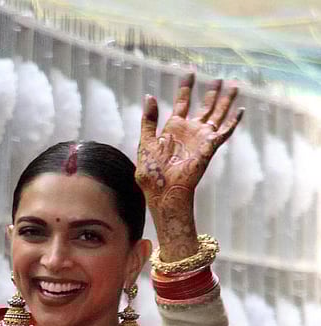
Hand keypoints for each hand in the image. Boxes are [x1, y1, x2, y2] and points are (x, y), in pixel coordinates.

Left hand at [135, 74, 242, 259]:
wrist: (163, 191)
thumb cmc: (151, 172)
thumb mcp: (145, 142)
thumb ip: (148, 120)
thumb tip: (149, 96)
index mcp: (173, 128)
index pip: (182, 102)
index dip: (186, 87)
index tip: (190, 72)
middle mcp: (190, 130)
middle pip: (205, 106)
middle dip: (212, 92)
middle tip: (220, 79)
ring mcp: (201, 138)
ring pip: (218, 114)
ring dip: (226, 100)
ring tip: (234, 85)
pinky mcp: (210, 147)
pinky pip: (225, 131)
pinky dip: (233, 121)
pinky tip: (241, 110)